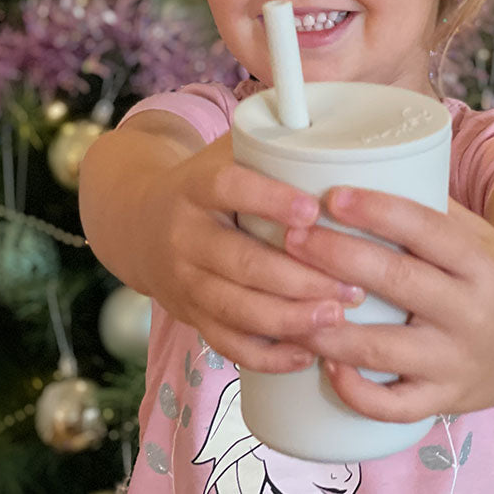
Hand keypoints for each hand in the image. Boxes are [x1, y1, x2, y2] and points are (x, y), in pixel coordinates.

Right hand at [143, 134, 363, 373]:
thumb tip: (349, 137)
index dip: (269, 200)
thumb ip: (275, 145)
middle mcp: (185, 235)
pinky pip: (228, 343)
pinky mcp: (190, 315)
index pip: (229, 188)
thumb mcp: (227, 152)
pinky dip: (268, 355)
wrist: (141, 223)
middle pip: (242, 263)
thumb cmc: (209, 184)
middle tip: (353, 286)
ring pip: (237, 309)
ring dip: (290, 319)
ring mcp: (184, 281)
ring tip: (337, 317)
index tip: (313, 211)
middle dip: (301, 279)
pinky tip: (307, 353)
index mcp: (196, 186)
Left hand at [282, 186, 493, 422]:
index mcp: (481, 263)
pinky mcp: (446, 399)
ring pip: (383, 350)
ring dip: (328, 329)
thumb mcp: (481, 238)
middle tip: (291, 237)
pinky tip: (324, 363)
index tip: (333, 196)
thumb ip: (431, 211)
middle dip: (336, 258)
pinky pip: (393, 406)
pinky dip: (355, 391)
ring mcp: (456, 361)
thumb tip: (359, 167)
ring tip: (284, 305)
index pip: (427, 230)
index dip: (378, 212)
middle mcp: (471, 313)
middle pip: (396, 282)